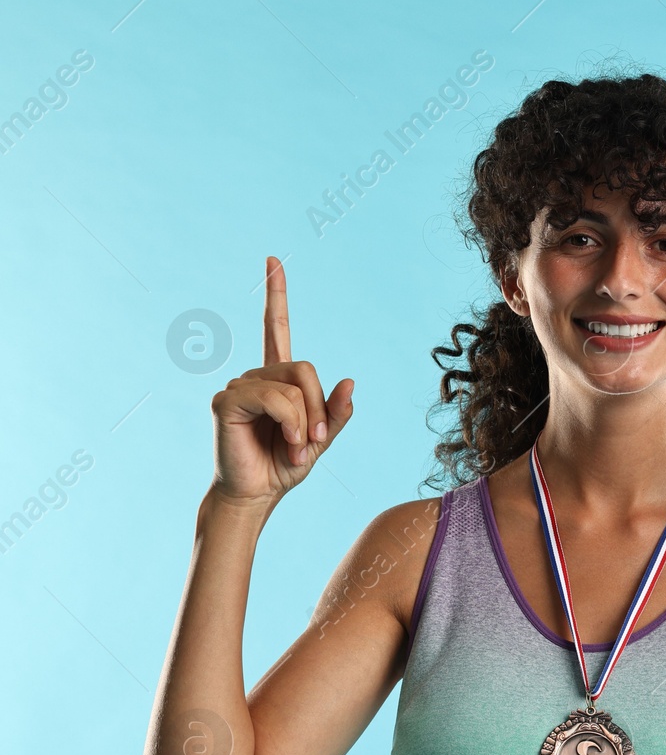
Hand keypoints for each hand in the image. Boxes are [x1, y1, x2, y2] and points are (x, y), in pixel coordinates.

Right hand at [208, 256, 354, 506]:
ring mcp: (239, 386)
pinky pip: (276, 399)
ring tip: (296, 448)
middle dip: (320, 408)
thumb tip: (350, 382)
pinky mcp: (226, 400)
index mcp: (277, 380)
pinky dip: (291, 423)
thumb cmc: (284, 466)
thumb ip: (337, 413)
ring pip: (294, 387)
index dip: (275, 295)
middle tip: (314, 442)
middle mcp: (255, 376)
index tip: (272, 260)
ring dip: (306, 422)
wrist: (256, 494)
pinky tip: (286, 442)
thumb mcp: (322, 440)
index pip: (275, 328)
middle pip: (306, 368)